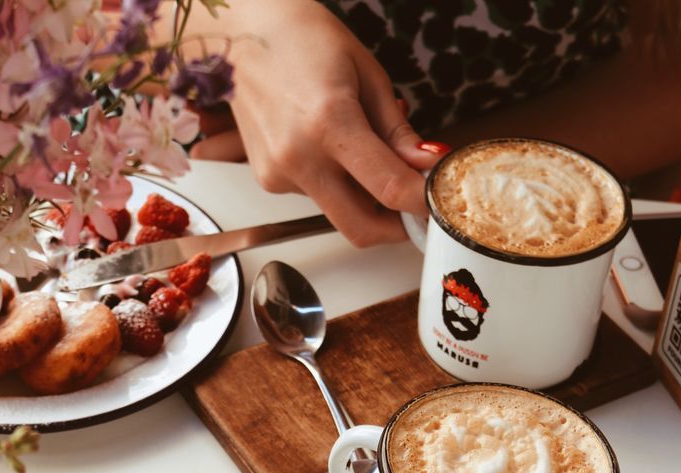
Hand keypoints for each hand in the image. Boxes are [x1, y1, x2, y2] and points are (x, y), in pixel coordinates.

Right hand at [187, 0, 440, 245]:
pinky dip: (332, 182)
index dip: (421, 203)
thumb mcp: (367, 74)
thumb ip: (397, 130)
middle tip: (413, 213)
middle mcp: (299, 157)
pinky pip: (314, 196)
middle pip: (360, 228)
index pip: (388, 188)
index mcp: (330, 122)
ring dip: (362, 198)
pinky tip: (324, 145)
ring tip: (360, 152)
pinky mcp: (268, 180)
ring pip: (338, 212)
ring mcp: (279, 174)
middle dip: (394, 229)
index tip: (437, 203)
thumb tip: (425, 165)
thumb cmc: (304, 41)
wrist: (244, 35)